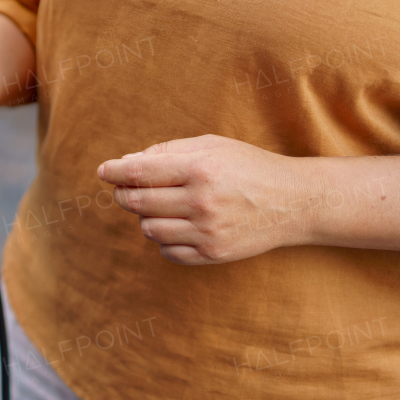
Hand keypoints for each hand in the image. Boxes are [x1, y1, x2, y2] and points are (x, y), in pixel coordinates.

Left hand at [96, 134, 305, 264]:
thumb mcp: (212, 146)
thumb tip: (126, 164)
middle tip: (125, 188)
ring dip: (145, 217)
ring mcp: (208, 231)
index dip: (114, 172)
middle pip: (137, 202)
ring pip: (148, 229)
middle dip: (124, 193)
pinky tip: (176, 226)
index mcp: (200, 169)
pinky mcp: (214, 253)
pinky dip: (164, 239)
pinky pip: (168, 251)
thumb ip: (168, 151)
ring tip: (160, 206)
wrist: (296, 202)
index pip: (139, 173)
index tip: (103, 171)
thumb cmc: (249, 167)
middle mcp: (202, 201)